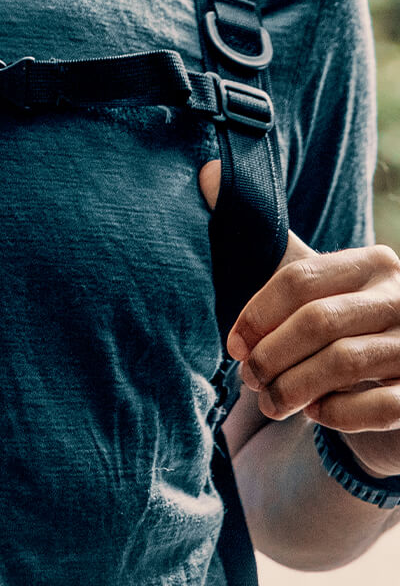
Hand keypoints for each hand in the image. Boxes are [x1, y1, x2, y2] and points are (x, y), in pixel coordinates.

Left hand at [200, 160, 399, 478]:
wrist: (396, 378)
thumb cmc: (338, 320)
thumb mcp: (308, 278)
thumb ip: (264, 237)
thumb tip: (204, 171)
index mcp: (371, 263)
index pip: (299, 279)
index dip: (256, 314)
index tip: (232, 345)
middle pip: (319, 321)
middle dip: (272, 356)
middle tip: (248, 379)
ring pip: (344, 364)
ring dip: (294, 388)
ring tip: (269, 402)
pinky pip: (378, 407)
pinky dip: (336, 414)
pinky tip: (316, 413)